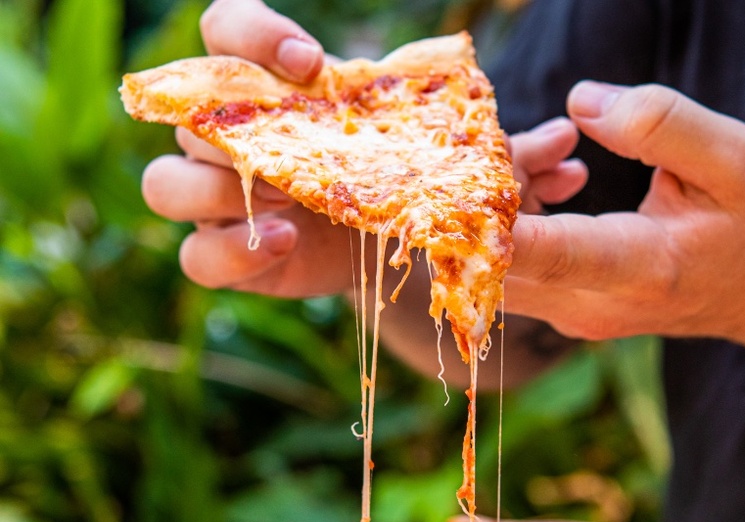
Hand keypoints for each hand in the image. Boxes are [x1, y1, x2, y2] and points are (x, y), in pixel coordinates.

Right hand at [141, 0, 584, 302]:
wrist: (380, 248)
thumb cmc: (408, 186)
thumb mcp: (446, 160)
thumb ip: (496, 154)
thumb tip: (570, 151)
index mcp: (277, 88)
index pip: (225, 30)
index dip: (255, 35)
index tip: (315, 66)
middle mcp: (237, 136)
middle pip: (184, 110)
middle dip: (225, 126)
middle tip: (291, 150)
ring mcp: (223, 200)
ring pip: (164, 185)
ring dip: (211, 193)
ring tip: (287, 210)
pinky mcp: (232, 258)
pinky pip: (195, 258)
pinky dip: (227, 254)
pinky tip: (280, 247)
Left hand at [507, 81, 744, 351]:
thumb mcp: (736, 159)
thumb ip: (659, 124)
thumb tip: (579, 103)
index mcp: (643, 268)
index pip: (553, 254)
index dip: (497, 224)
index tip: (463, 190)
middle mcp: (594, 304)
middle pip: (501, 251)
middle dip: (497, 183)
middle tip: (550, 137)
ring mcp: (573, 313)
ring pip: (497, 258)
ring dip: (507, 194)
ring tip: (562, 147)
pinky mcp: (565, 305)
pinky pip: (514, 262)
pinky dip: (519, 211)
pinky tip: (562, 176)